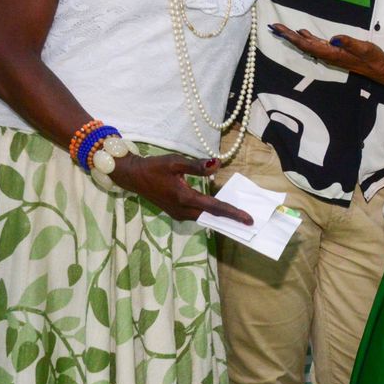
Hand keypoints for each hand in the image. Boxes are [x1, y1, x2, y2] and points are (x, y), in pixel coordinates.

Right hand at [109, 153, 253, 224]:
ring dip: (221, 217)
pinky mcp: (176, 213)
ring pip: (205, 218)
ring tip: (238, 217)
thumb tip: (216, 165)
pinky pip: (198, 215)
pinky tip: (220, 210)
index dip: (233, 213)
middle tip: (249, 221)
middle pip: (211, 216)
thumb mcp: (175, 162)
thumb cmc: (155, 167)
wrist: (134, 177)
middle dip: (230, 219)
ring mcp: (179, 214)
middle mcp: (183, 210)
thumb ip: (196, 166)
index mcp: (184, 198)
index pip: (214, 207)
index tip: (248, 219)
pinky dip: (210, 214)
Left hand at [270, 25, 383, 80]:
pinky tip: (301, 32)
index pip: (306, 44)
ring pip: (307, 45)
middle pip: (302, 45)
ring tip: (281, 30)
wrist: (378, 68)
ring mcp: (329, 54)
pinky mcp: (333, 52)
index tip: (279, 29)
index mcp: (331, 53)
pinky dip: (305, 38)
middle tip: (273, 26)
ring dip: (294, 37)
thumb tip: (334, 38)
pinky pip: (315, 44)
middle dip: (287, 36)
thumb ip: (349, 43)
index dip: (291, 37)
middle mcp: (327, 55)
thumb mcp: (364, 48)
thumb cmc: (373, 58)